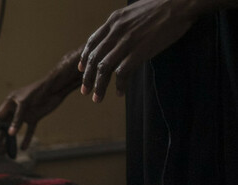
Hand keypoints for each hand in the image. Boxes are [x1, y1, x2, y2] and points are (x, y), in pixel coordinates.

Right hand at [0, 51, 81, 150]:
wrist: (56, 87)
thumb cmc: (39, 90)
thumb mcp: (25, 104)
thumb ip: (17, 119)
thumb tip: (10, 134)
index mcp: (9, 103)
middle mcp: (15, 109)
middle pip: (5, 126)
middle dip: (1, 138)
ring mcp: (25, 114)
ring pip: (15, 129)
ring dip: (11, 140)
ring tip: (5, 152)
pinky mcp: (34, 117)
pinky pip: (28, 130)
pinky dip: (26, 138)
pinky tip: (23, 148)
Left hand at [78, 0, 203, 101]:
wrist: (180, 2)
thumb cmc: (162, 5)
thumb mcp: (134, 11)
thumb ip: (123, 24)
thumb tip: (118, 36)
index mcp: (114, 21)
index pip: (92, 42)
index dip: (84, 58)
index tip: (81, 70)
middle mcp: (115, 31)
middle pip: (94, 59)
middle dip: (87, 77)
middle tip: (85, 91)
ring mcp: (126, 42)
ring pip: (103, 68)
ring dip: (99, 86)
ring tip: (97, 98)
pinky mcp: (139, 51)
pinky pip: (122, 73)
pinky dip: (119, 85)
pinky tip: (119, 92)